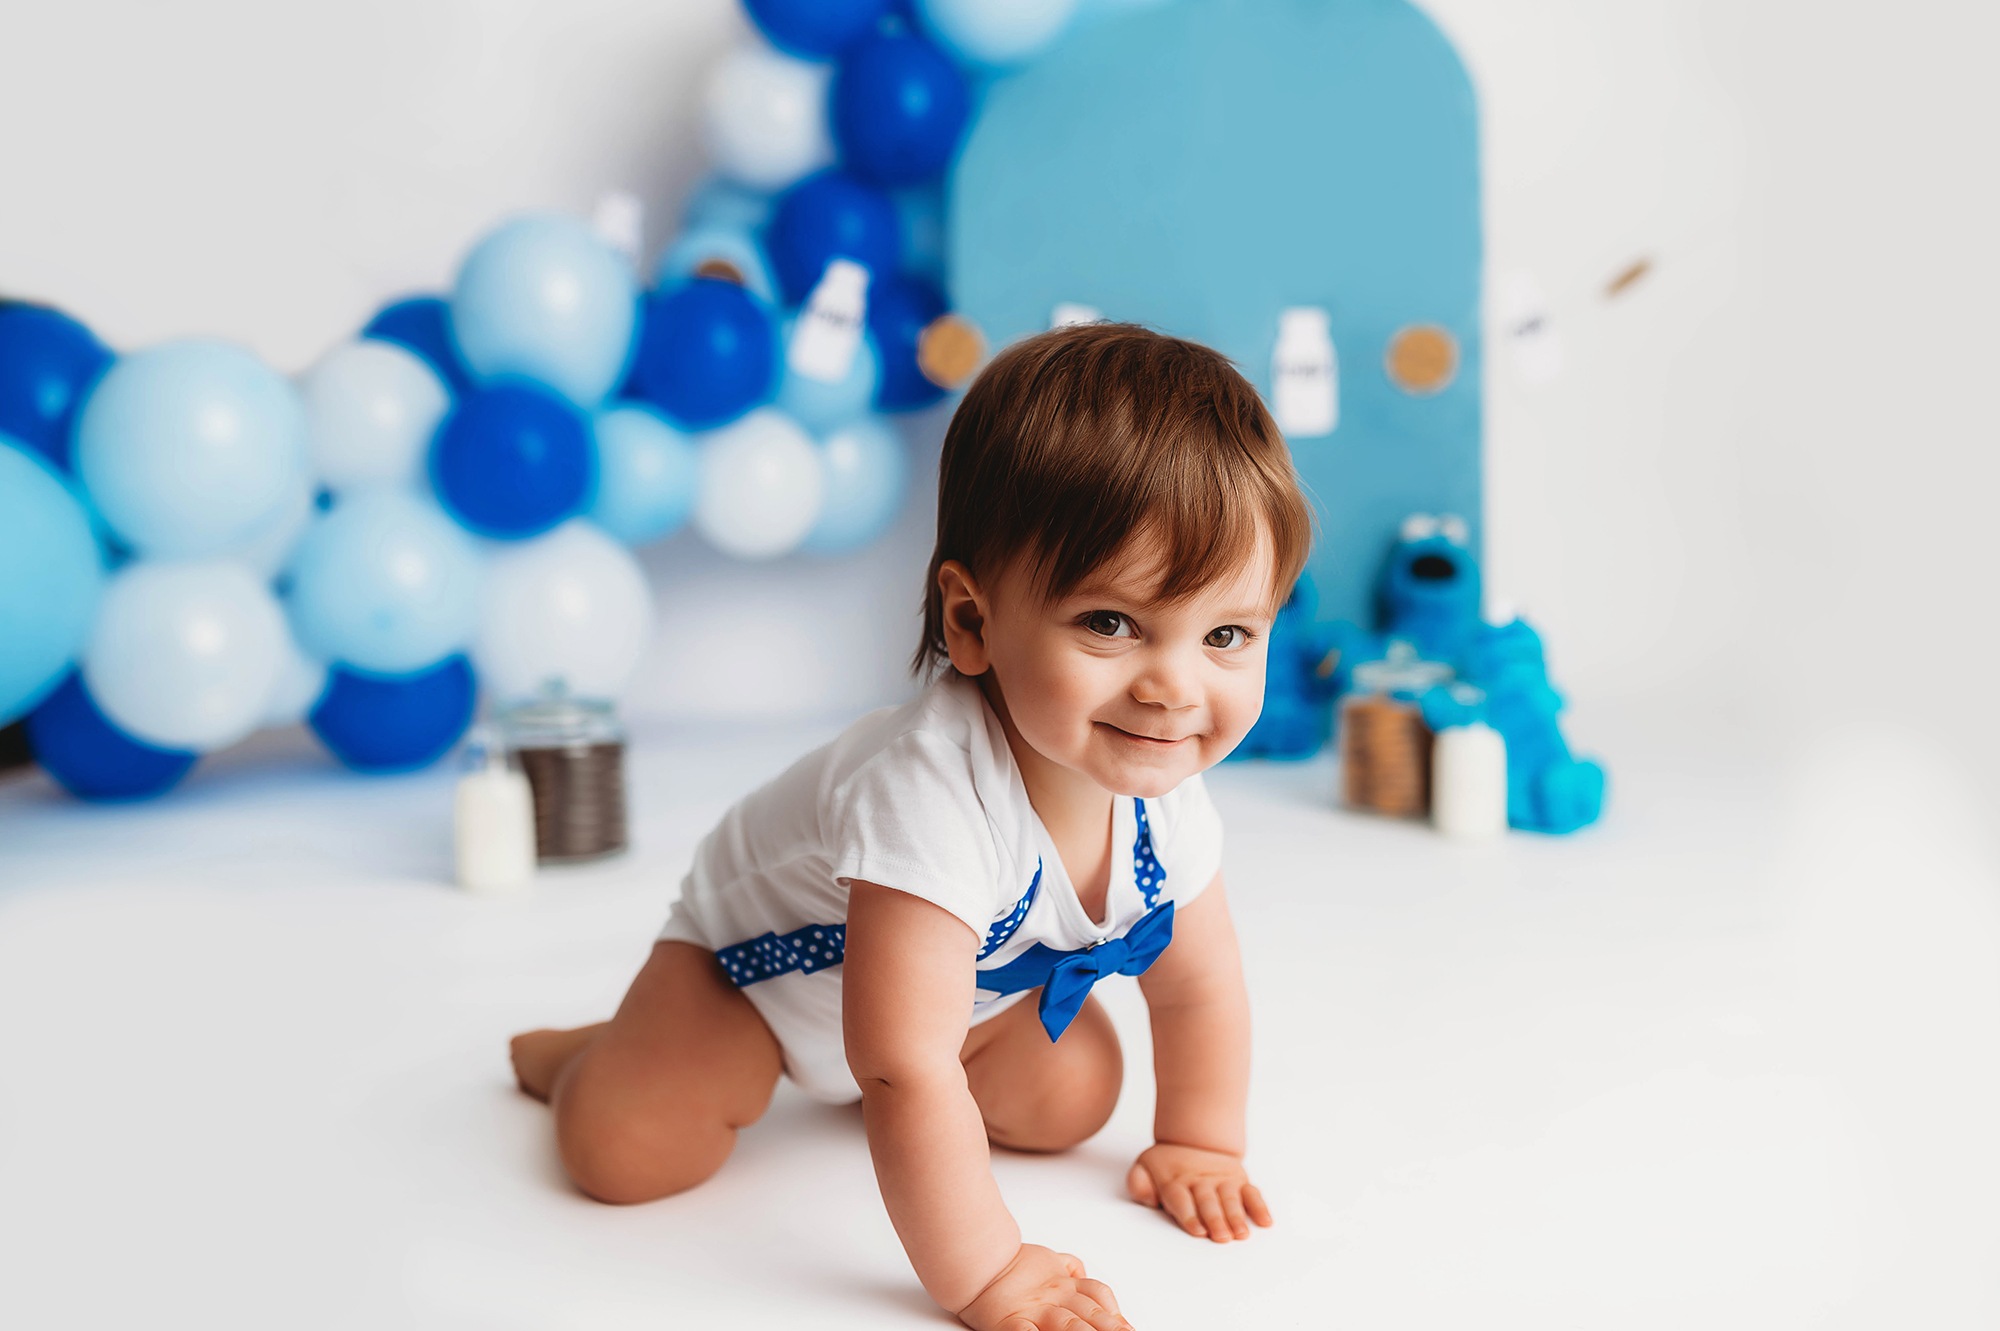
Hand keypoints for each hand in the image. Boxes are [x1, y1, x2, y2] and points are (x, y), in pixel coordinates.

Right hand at [956, 1243, 1132, 1330]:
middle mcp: (1053, 1298)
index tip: (1127, 1324)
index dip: (1115, 1309)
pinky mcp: (1011, 1321)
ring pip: (1067, 1325)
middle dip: (1110, 1327)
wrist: (977, 1261)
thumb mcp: (1047, 1259)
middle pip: (1089, 1313)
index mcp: (1063, 1283)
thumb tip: (1081, 1270)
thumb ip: (1067, 1266)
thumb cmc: (1010, 1265)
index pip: (1097, 1294)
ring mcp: (1034, 1310)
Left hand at [1126, 1143, 1272, 1242]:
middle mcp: (1200, 1181)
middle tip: (1221, 1238)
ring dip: (1237, 1217)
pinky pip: (1252, 1193)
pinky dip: (1260, 1207)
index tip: (1197, 1231)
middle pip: (1208, 1202)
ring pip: (1230, 1199)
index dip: (1190, 1216)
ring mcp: (1222, 1180)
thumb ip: (1138, 1183)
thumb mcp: (1143, 1167)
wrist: (1193, 1138)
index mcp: (1176, 1181)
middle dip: (1215, 1220)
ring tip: (1242, 1234)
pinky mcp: (1239, 1180)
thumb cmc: (1166, 1165)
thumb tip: (1149, 1199)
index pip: (1182, 1200)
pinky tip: (1266, 1222)